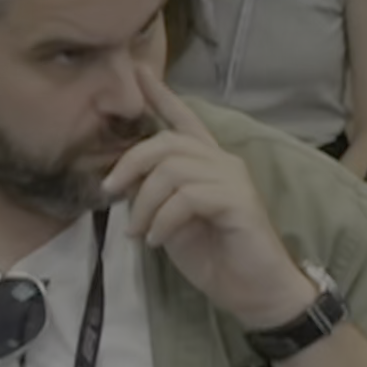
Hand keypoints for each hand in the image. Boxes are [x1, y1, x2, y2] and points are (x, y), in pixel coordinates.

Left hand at [96, 60, 314, 331]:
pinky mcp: (238, 202)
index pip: (184, 121)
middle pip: (167, 142)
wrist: (256, 293)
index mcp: (208, 165)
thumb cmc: (217, 259)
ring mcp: (233, 180)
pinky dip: (163, 220)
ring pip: (172, 170)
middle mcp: (223, 163)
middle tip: (109, 193)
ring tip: (139, 233)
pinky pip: (187, 197)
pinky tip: (158, 240)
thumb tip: (123, 187)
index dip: (161, 96)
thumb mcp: (172, 224)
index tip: (138, 73)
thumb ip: (155, 198)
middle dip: (130, 164)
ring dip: (144, 204)